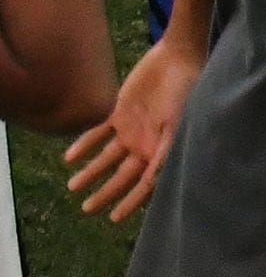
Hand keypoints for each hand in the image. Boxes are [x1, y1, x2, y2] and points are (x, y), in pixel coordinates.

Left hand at [64, 38, 202, 221]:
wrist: (177, 58)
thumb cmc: (186, 91)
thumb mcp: (178, 124)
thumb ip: (164, 153)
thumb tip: (151, 182)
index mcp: (162, 150)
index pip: (144, 184)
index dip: (131, 201)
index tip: (114, 218)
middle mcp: (145, 145)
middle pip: (122, 175)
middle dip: (106, 193)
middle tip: (86, 209)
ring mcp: (131, 130)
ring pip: (107, 158)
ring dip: (91, 172)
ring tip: (73, 187)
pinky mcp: (119, 113)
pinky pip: (98, 133)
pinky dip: (84, 145)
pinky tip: (69, 158)